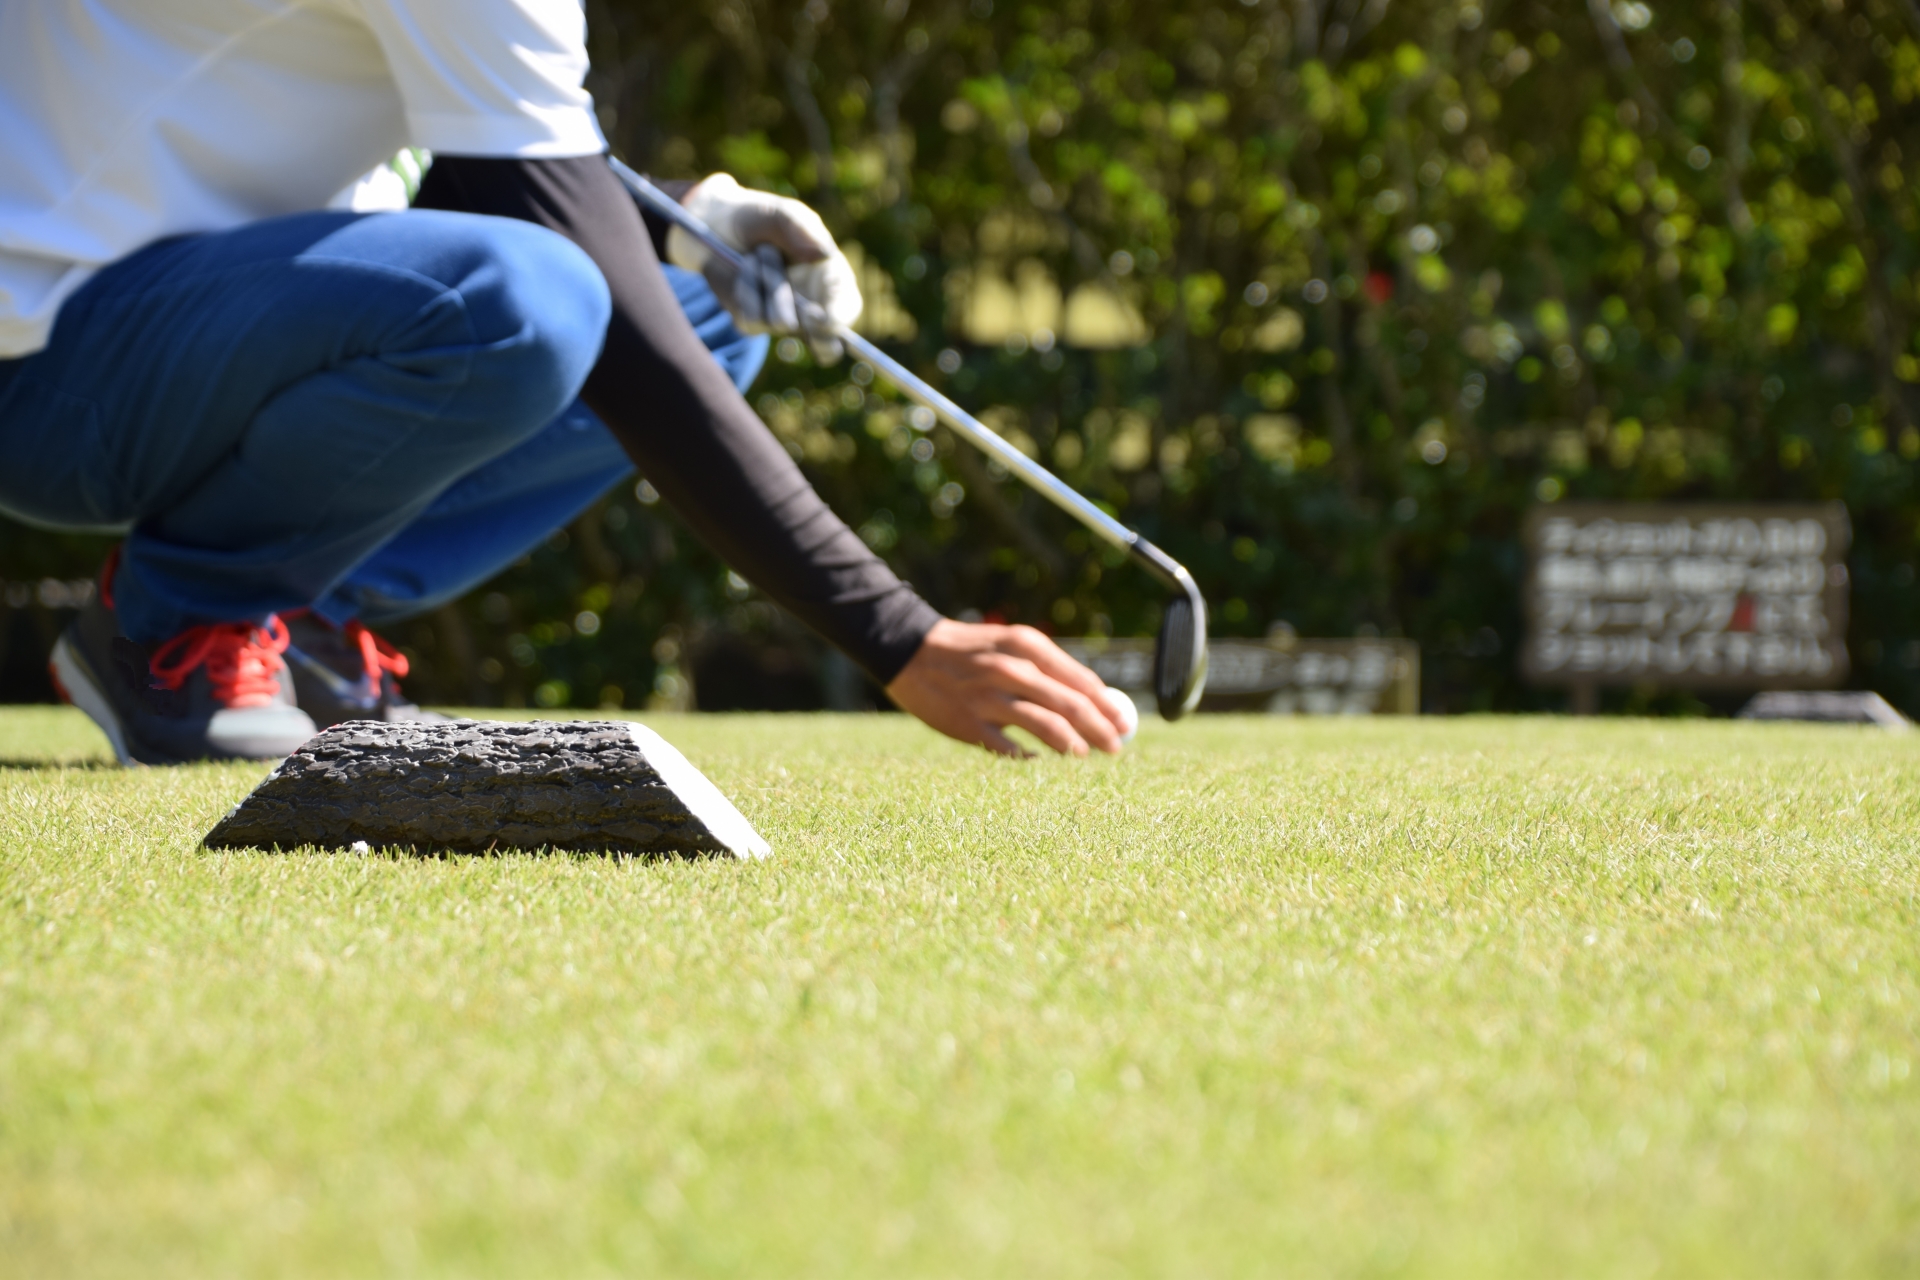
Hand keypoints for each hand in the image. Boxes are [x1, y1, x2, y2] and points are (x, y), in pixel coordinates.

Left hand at [665, 173, 861, 361]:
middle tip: (808, 316)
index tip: (821, 318)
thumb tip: (825, 253)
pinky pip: (752, 320)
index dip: (839, 320)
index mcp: (830, 279)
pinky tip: (743, 270)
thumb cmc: (758, 216)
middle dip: (816, 331)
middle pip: (825, 344)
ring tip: (758, 254)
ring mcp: (781, 316)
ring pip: (781, 322)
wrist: (715, 225)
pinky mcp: (753, 323)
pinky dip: (746, 290)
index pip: (847, 310)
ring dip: (768, 283)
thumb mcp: (782, 212)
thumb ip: (804, 227)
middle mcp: (810, 305)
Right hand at [885, 619, 1130, 757]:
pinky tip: (1036, 760)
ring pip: (1044, 726)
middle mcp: (1011, 669)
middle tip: (1116, 747)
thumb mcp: (1011, 645)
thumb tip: (1095, 699)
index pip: (1079, 679)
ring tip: (1083, 754)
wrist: (912, 653)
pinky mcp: (969, 723)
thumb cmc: (972, 653)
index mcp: (1026, 646)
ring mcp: (989, 697)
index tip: (1122, 722)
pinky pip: (1008, 747)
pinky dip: (1027, 756)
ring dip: (1070, 744)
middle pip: (1069, 705)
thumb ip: (1048, 669)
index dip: (1105, 705)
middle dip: (1099, 728)